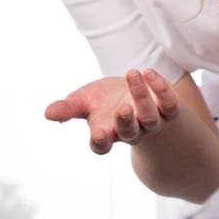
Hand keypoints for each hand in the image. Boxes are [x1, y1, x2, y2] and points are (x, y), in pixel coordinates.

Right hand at [44, 69, 179, 154]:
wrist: (130, 90)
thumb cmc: (103, 100)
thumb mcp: (83, 101)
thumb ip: (67, 108)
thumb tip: (48, 113)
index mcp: (106, 133)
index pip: (102, 145)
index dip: (101, 142)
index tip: (98, 134)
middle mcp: (130, 130)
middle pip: (130, 132)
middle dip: (126, 121)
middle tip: (122, 107)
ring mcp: (151, 121)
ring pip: (150, 116)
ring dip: (142, 96)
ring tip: (132, 73)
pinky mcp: (167, 109)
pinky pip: (170, 105)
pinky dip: (162, 89)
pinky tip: (150, 73)